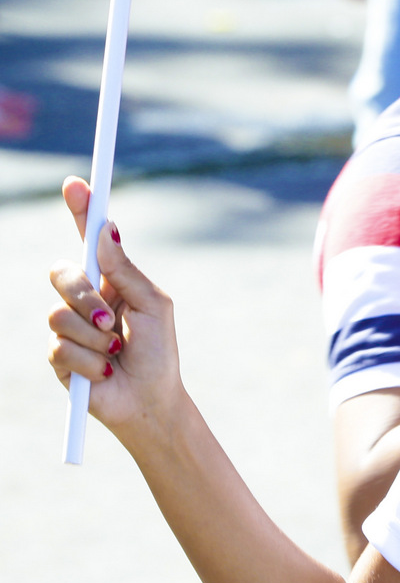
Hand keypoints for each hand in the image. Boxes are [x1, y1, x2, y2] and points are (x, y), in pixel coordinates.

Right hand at [47, 177, 183, 439]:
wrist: (149, 399)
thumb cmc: (159, 350)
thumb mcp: (152, 304)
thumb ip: (126, 270)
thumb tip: (107, 228)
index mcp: (110, 280)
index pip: (88, 239)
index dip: (81, 210)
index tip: (76, 183)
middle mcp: (84, 298)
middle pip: (61, 274)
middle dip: (86, 298)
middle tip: (112, 321)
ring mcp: (68, 326)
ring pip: (58, 314)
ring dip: (94, 337)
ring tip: (117, 351)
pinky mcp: (57, 357)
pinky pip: (58, 347)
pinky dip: (89, 360)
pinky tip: (105, 371)